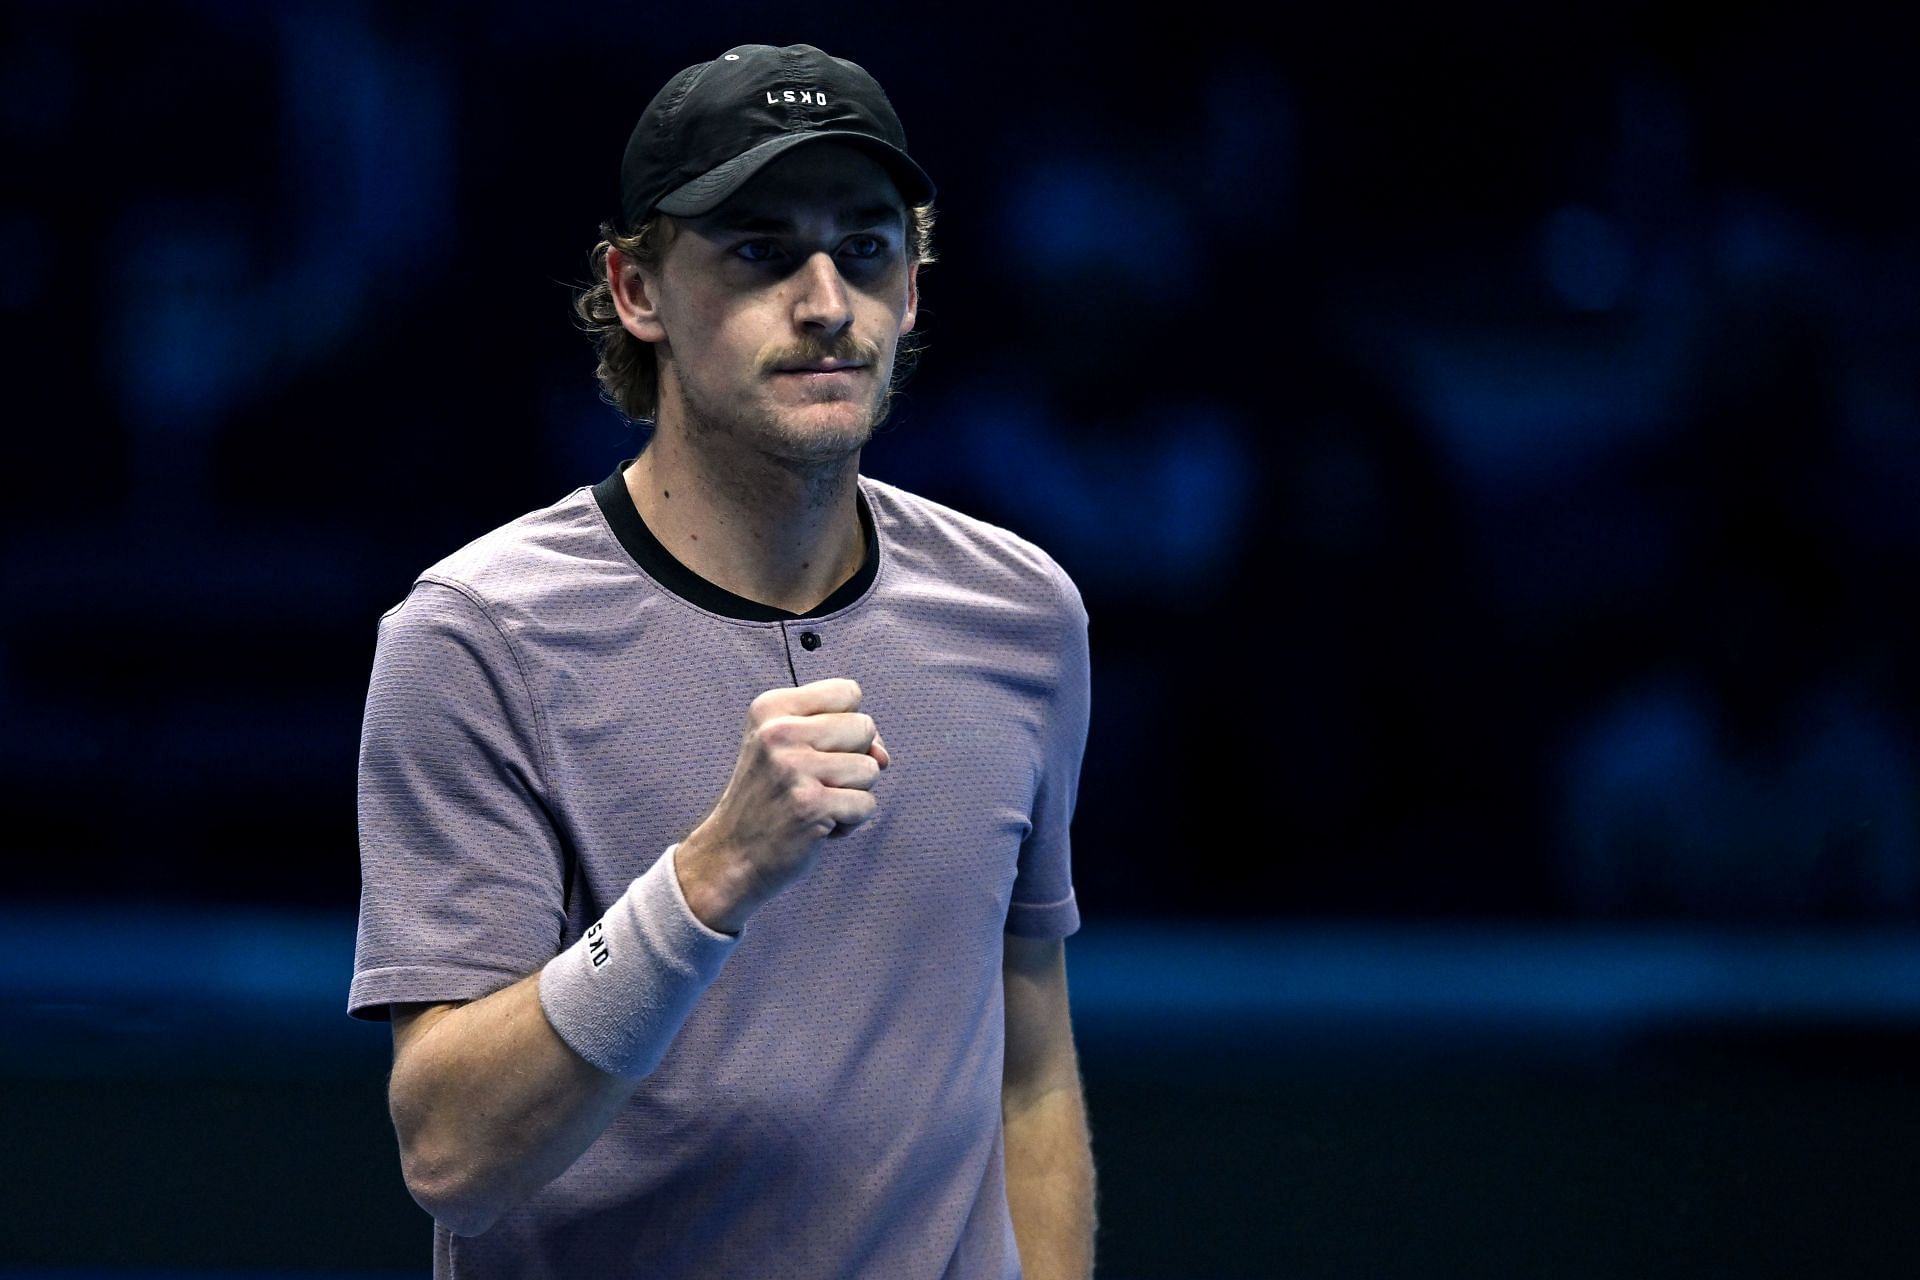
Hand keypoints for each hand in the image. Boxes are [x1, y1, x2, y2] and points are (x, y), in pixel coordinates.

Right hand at [675, 678, 889, 932]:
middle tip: (813, 782)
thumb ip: (845, 736)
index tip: (817, 749)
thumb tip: (884, 757)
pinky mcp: (810, 805)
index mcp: (771, 707)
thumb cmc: (771, 798)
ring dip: (852, 794)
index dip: (847, 725)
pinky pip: (867, 805)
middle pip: (865, 727)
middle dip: (853, 760)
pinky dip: (850, 822)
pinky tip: (817, 826)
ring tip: (814, 804)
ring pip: (871, 769)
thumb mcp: (791, 748)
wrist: (731, 856)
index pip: (848, 692)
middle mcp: (778, 731)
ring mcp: (793, 768)